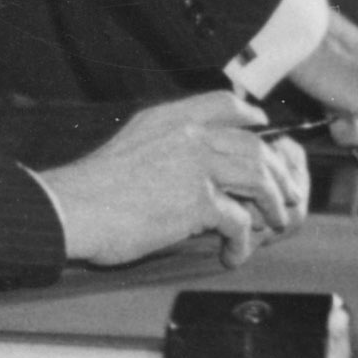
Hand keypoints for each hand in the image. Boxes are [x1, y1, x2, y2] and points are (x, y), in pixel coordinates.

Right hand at [38, 91, 309, 264]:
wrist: (70, 209)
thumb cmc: (91, 188)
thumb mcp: (129, 144)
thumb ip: (163, 144)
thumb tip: (190, 165)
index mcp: (168, 118)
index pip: (224, 103)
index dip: (251, 115)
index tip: (264, 129)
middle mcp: (187, 135)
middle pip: (254, 145)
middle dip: (279, 172)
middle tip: (287, 194)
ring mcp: (195, 166)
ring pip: (258, 178)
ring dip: (273, 204)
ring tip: (274, 223)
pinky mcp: (196, 201)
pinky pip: (239, 220)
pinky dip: (243, 241)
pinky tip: (234, 253)